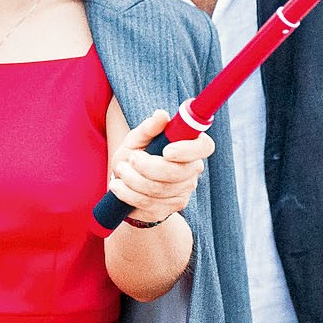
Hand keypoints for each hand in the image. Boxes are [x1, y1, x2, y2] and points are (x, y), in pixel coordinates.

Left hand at [108, 109, 215, 225]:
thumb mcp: (136, 140)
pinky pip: (148, 202)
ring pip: (159, 189)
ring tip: (120, 170)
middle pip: (177, 172)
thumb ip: (148, 128)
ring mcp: (184, 191)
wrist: (126, 185)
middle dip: (147, 166)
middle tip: (130, 159)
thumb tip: (162, 115)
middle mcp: (192, 170)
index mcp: (190, 147)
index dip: (187, 150)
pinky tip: (118, 186)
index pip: (204, 147)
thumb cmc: (134, 156)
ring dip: (132, 179)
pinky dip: (127, 193)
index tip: (166, 151)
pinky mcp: (172, 207)